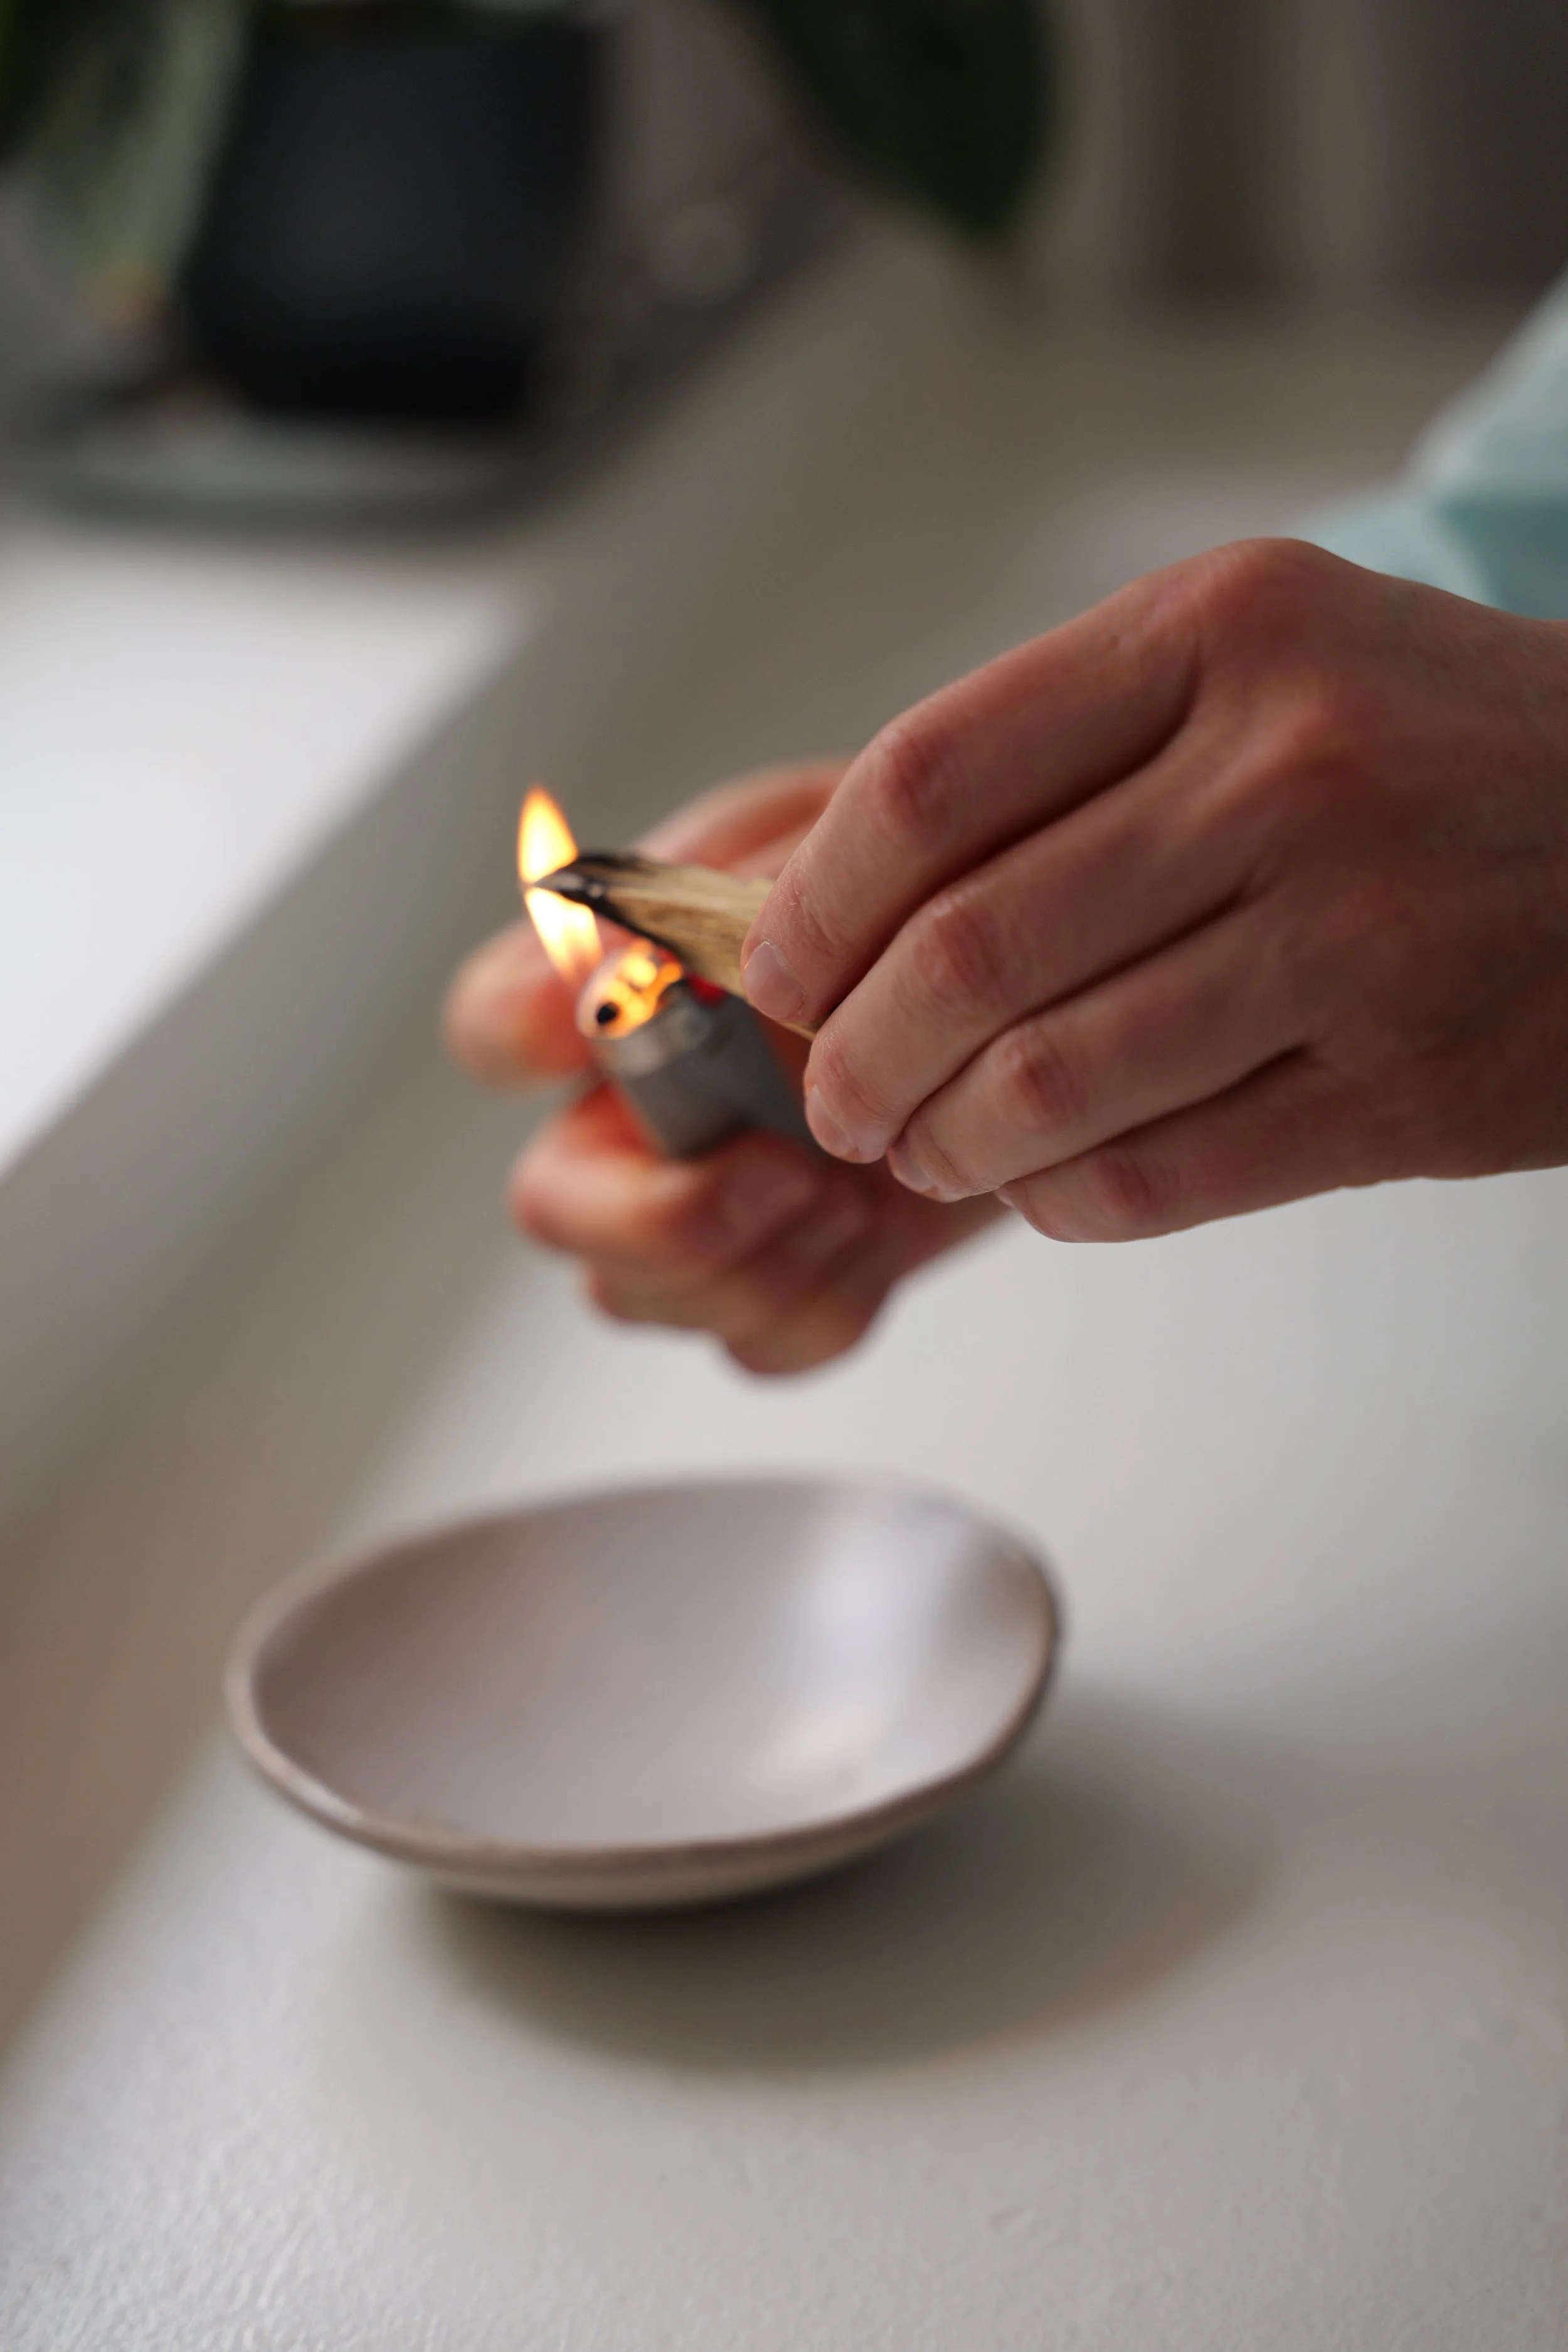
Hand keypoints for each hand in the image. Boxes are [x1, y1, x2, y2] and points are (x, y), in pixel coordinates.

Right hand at [443, 763, 1000, 1373]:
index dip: (517, 1035)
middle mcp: (645, 1107)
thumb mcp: (839, 843)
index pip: (496, 1021)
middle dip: (660, 1216)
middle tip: (780, 1171)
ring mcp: (709, 1206)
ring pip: (643, 1297)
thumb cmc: (937, 893)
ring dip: (754, 1263)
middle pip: (555, 1204)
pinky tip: (872, 1235)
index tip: (581, 1034)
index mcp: (628, 991)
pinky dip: (820, 1304)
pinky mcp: (794, 1277)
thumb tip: (608, 965)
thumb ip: (722, 892)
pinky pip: (758, 1345)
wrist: (1056, 988)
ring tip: (849, 1191)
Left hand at [741, 539, 1567, 1238]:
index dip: (812, 906)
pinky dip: (1058, 1201)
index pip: (926, 783)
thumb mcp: (1256, 661)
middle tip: (836, 1096)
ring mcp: (1360, 935)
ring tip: (925, 1147)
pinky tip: (1042, 1179)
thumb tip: (827, 893)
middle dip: (855, 1059)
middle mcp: (1289, 770)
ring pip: (1045, 1087)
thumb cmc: (1436, 746)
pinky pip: (1154, 1178)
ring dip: (945, 1143)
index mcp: (1222, 634)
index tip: (776, 974)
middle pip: (964, 952)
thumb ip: (1060, 751)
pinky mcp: (1410, 1090)